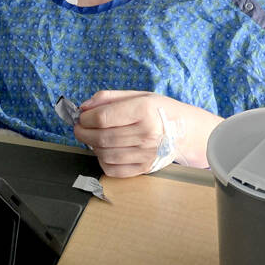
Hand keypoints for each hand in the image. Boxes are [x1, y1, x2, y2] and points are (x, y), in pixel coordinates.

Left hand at [74, 90, 222, 177]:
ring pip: (105, 154)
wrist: (184, 130)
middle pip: (102, 138)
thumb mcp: (137, 95)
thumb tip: (84, 107)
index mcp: (144, 111)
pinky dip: (103, 161)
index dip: (86, 118)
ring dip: (92, 147)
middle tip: (80, 128)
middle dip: (83, 133)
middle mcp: (146, 134)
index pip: (103, 118)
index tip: (81, 117)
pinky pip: (114, 169)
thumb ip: (108, 98)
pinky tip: (105, 151)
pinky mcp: (144, 167)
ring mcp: (146, 153)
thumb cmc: (158, 110)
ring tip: (93, 138)